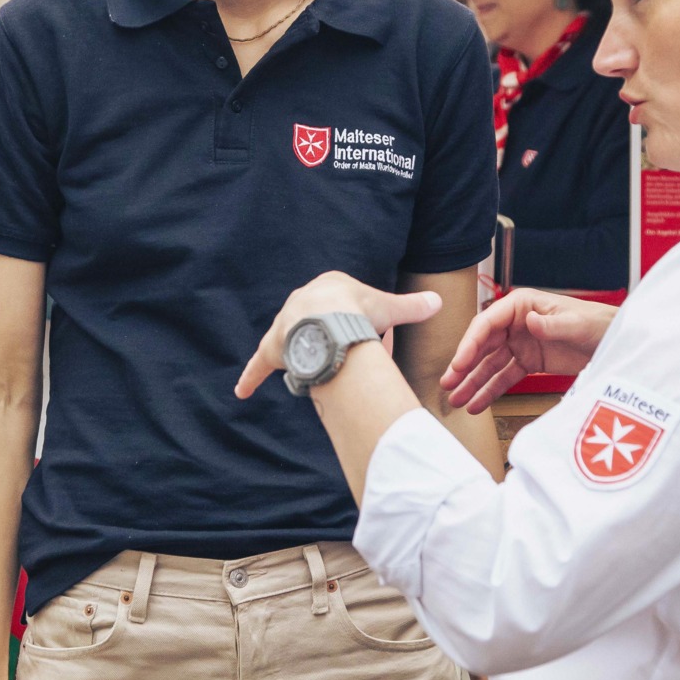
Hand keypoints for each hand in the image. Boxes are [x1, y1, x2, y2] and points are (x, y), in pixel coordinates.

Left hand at [235, 271, 442, 398]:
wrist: (329, 320)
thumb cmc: (359, 311)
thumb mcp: (390, 308)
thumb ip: (412, 306)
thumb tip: (437, 302)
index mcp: (329, 287)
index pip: (341, 302)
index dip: (353, 317)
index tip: (363, 329)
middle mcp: (300, 301)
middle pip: (316, 321)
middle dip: (328, 335)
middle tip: (343, 350)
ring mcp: (284, 325)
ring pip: (291, 341)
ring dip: (299, 354)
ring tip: (312, 369)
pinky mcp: (272, 349)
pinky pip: (259, 365)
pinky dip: (251, 378)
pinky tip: (241, 392)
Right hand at [441, 289, 616, 413]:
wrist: (615, 341)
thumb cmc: (598, 322)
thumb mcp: (577, 322)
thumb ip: (553, 324)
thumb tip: (531, 322)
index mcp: (523, 305)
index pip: (487, 324)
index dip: (470, 344)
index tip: (459, 363)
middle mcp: (516, 323)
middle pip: (482, 345)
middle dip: (464, 366)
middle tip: (448, 383)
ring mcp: (521, 344)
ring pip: (489, 365)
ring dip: (472, 382)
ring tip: (456, 400)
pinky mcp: (529, 362)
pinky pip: (504, 378)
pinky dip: (491, 391)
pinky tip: (477, 404)